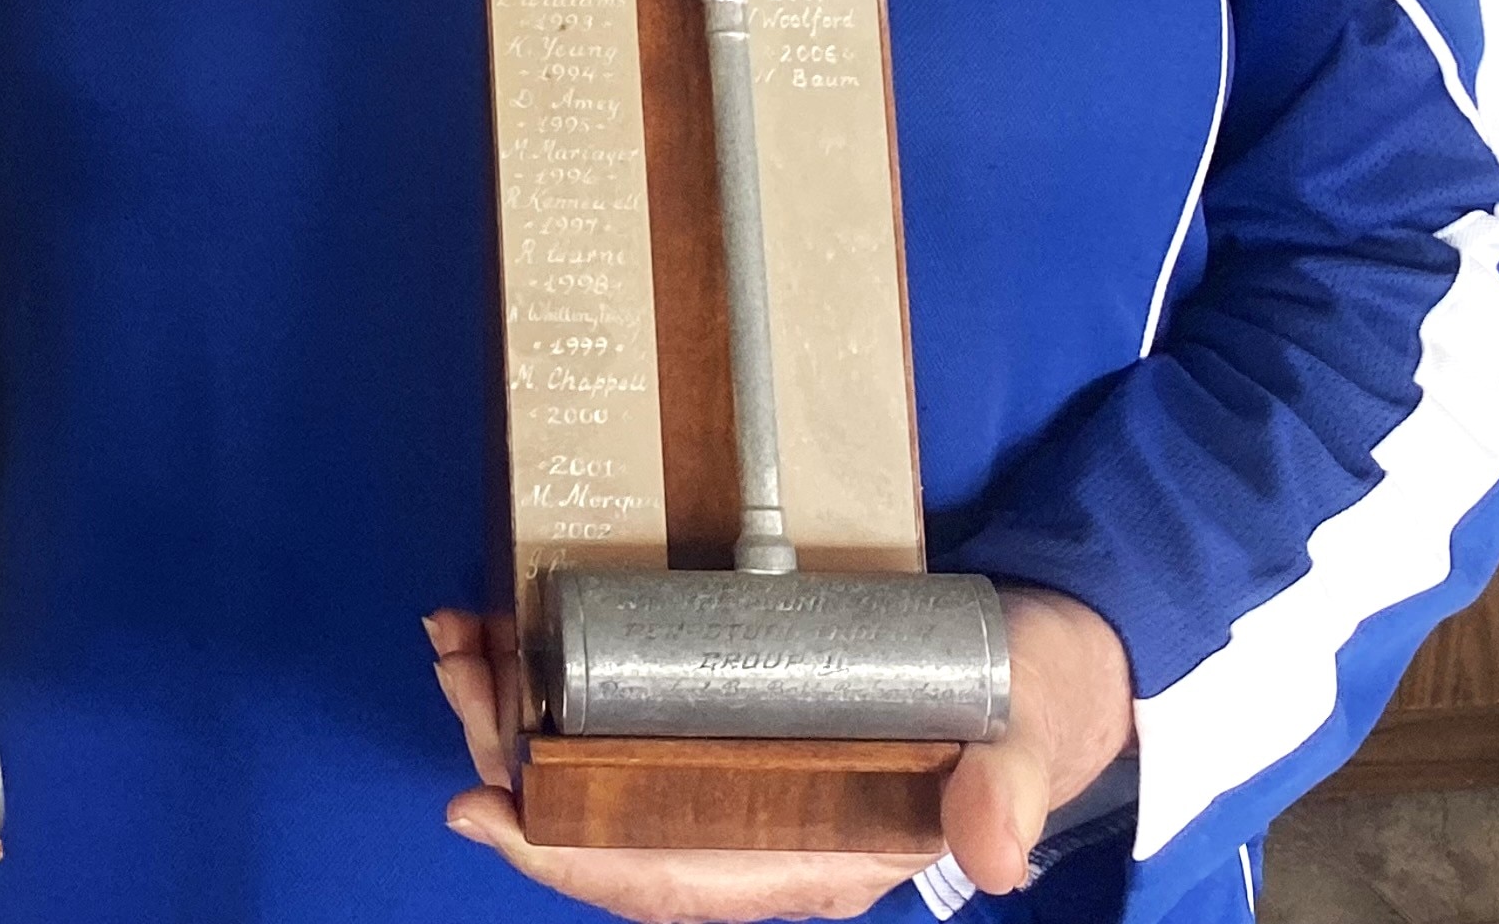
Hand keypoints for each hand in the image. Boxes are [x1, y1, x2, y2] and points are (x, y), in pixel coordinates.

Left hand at [431, 582, 1134, 923]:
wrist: (1040, 655)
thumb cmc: (1023, 707)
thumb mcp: (1024, 746)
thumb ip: (1003, 794)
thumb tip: (989, 855)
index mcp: (805, 858)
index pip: (665, 882)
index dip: (568, 859)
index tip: (486, 810)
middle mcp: (749, 819)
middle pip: (601, 816)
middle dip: (512, 754)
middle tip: (458, 673)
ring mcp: (728, 761)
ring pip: (590, 755)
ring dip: (513, 702)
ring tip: (459, 636)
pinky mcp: (717, 697)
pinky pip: (613, 699)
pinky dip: (550, 662)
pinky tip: (503, 616)